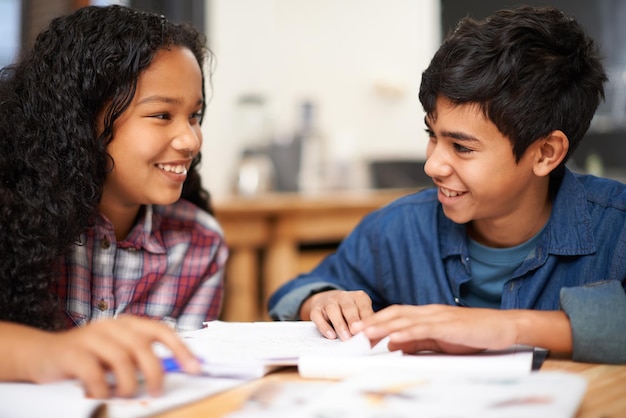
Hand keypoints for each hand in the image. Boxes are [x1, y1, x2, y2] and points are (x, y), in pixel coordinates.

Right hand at [13, 316, 199, 398]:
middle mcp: (112, 325)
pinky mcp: (72, 351)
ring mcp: (91, 336)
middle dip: (155, 373)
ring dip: (128, 384)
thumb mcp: (116, 355)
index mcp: (128, 324)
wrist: (41, 354)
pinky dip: (102, 388)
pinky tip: (101, 394)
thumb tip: (167, 376)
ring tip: (124, 395)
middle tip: (156, 392)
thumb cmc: (86, 358)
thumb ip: (138, 360)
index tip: (195, 368)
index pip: (161, 330)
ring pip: (122, 360)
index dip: (180, 349)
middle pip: (143, 347)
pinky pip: (94, 372)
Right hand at [300, 290, 374, 340]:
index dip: (366, 318)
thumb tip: (376, 338)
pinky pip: (318, 316)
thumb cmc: (350, 313)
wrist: (328, 303)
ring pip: (333, 310)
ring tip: (346, 338)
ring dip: (340, 324)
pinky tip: (331, 336)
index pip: (364, 306)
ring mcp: (328, 301)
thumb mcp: (362, 314)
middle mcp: (343, 296)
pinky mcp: (316, 309)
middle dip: (353, 320)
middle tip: (357, 333)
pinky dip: (324, 326)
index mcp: (358, 297)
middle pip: (348, 307)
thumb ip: (368, 324)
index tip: (369, 329)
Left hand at [351, 304, 522, 353]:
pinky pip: (424, 329)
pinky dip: (407, 333)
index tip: (361, 329)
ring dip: (383, 326)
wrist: (502, 327)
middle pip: (396, 314)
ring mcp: (439, 317)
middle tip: (355, 329)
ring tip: (366, 333)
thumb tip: (394, 346)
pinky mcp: (449, 326)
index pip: (397, 314)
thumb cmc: (472, 334)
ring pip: (405, 320)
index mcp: (427, 314)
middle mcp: (430, 312)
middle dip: (373, 321)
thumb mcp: (440, 341)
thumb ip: (418, 342)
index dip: (378, 320)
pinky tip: (394, 339)